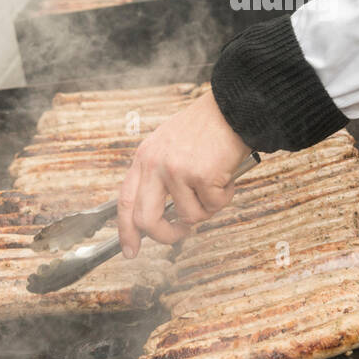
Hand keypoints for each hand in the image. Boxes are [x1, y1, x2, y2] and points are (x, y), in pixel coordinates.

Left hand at [117, 90, 249, 255]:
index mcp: (144, 157)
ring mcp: (177, 171)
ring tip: (216, 184)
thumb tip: (163, 213)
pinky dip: (224, 196)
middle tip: (180, 234)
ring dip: (208, 208)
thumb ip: (159, 176)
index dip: (126, 231)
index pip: (125, 201)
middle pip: (147, 219)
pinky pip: (213, 205)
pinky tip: (227, 174)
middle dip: (165, 235)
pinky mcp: (201, 176)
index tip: (130, 250)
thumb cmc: (206, 127)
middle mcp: (155, 164)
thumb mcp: (168, 145)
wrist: (232, 108)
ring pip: (189, 216)